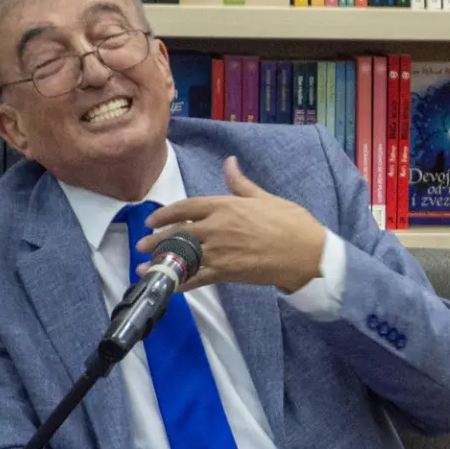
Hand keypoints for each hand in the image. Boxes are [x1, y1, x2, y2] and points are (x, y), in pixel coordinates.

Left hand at [137, 156, 326, 293]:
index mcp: (224, 206)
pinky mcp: (226, 273)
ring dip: (161, 263)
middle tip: (141, 245)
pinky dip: (181, 283)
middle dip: (157, 239)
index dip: (165, 214)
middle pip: (178, 232)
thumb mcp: (265, 197)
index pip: (185, 207)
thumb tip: (229, 162)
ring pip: (182, 256)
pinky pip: (197, 279)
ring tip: (144, 268)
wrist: (308, 254)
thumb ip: (241, 183)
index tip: (152, 219)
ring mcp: (219, 251)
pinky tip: (169, 286)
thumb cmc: (292, 223)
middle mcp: (216, 227)